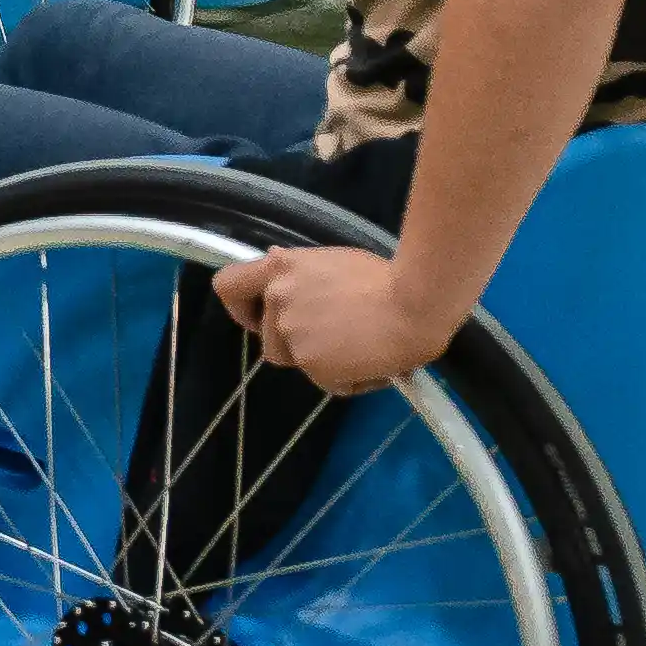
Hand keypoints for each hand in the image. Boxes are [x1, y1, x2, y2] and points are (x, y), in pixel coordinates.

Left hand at [209, 244, 460, 397]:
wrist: (417, 301)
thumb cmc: (387, 277)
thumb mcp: (332, 263)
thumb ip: (300, 273)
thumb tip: (276, 263)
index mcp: (279, 269)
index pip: (228, 286)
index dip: (241, 308)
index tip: (258, 318)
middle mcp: (277, 299)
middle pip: (269, 339)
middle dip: (298, 345)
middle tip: (336, 339)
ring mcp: (291, 333)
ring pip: (298, 362)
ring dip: (324, 362)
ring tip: (363, 350)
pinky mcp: (312, 364)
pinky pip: (328, 382)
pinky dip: (350, 380)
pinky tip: (376, 364)